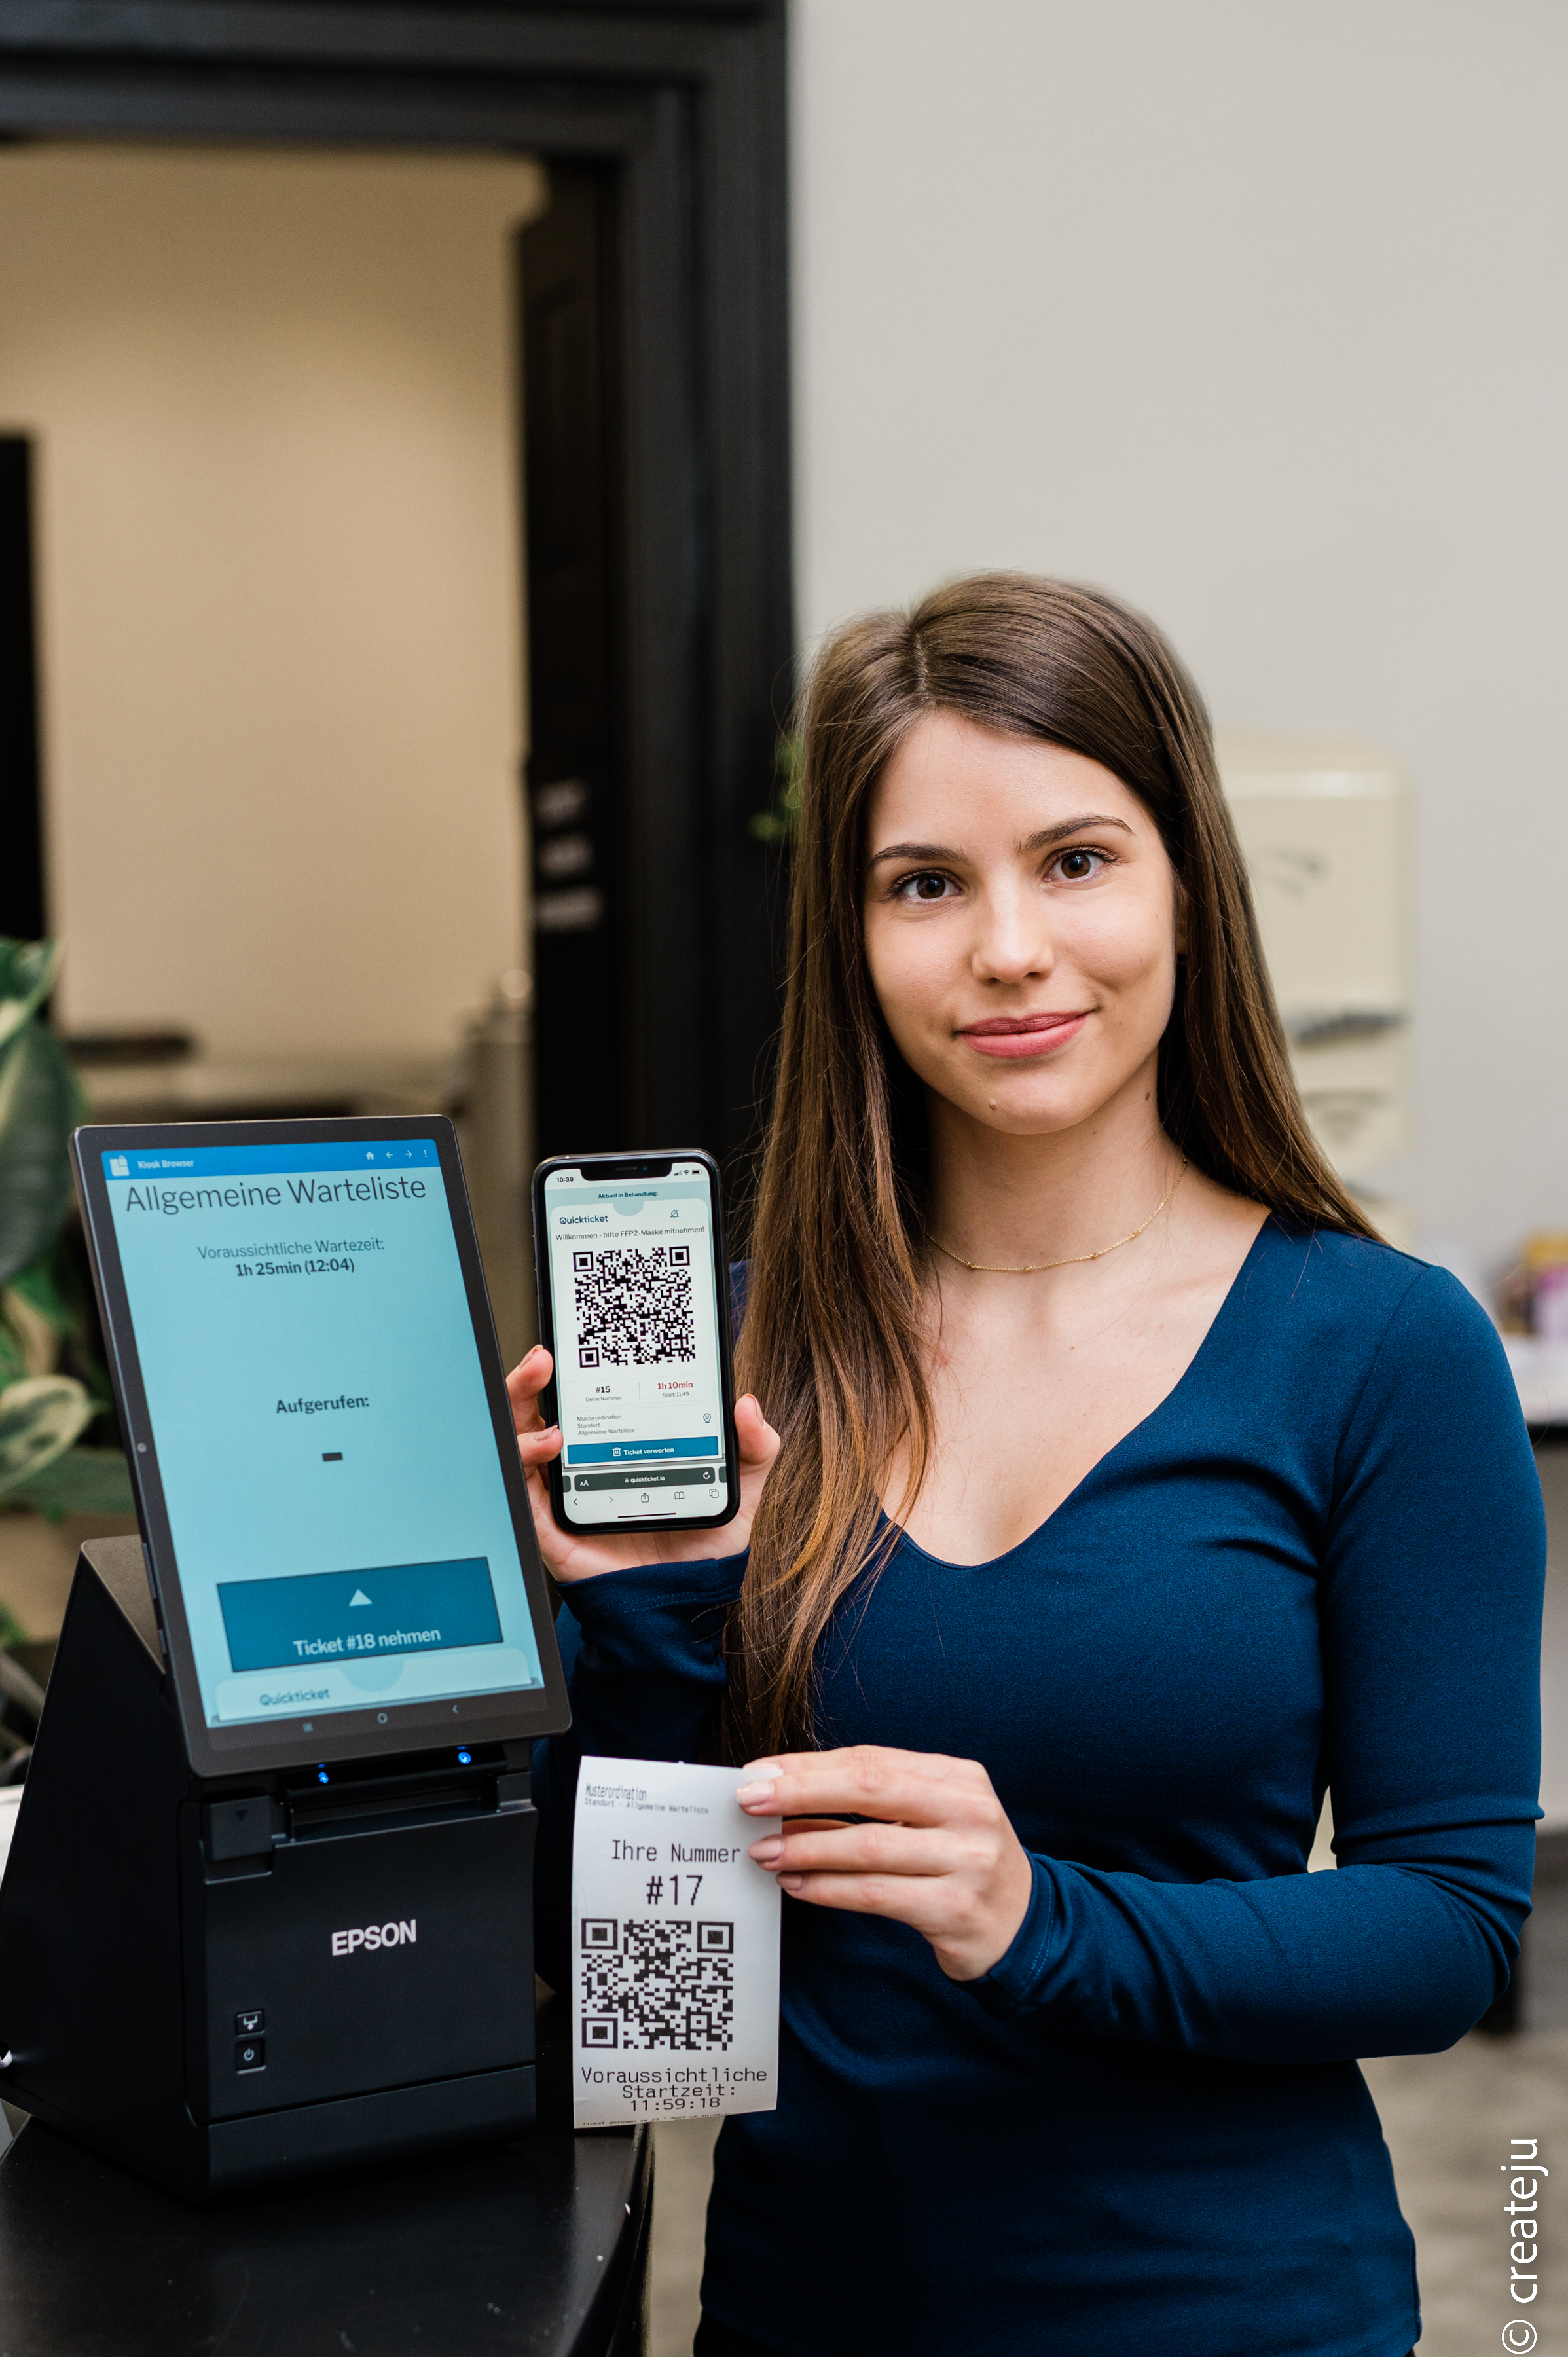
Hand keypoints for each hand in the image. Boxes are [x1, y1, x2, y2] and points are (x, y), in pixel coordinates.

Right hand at [505, 1343, 780, 1585]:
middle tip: (545, 1355)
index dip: (574, 1362)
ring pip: (518, 1440)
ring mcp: (562, 1493)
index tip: (580, 1335)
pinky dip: (523, 1460)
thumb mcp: (736, 1491)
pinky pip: (519, 1489)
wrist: (683, 1605)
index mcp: (616, 1445)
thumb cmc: (698, 1549)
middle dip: (529, 1375)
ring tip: (544, 1395)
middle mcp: (581, 1464)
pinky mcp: (549, 1527)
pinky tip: (549, 1446)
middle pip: (538, 1409)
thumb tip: (747, 1405)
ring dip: (521, 1409)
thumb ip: (753, 1448)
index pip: (585, 1394)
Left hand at [735, 1744, 1034, 1982]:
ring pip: (869, 1846)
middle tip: (748, 1801)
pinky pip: (876, 1894)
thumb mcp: (930, 1818)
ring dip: (806, 1847)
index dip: (809, 1765)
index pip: (871, 1760)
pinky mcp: (956, 1910)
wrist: (1023, 1925)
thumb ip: (873, 1803)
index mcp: (959, 1777)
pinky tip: (797, 1884)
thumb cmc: (960, 1862)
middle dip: (801, 1792)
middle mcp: (969, 1811)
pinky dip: (828, 1888)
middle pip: (870, 1788)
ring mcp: (968, 1861)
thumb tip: (785, 1794)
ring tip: (764, 1850)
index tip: (758, 1772)